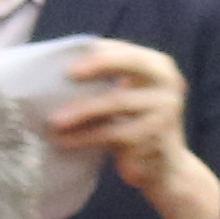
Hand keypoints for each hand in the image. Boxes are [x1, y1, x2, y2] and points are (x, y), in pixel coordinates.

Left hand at [48, 40, 219, 218]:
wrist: (165, 168)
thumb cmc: (133, 124)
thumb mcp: (125, 96)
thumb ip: (104, 79)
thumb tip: (51, 67)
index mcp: (159, 67)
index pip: (126, 50)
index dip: (98, 52)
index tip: (68, 58)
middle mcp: (168, 84)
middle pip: (131, 65)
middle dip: (99, 64)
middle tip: (68, 73)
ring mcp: (164, 111)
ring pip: (117, 102)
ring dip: (81, 110)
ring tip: (54, 120)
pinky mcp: (153, 139)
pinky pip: (112, 134)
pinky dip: (83, 137)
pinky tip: (62, 141)